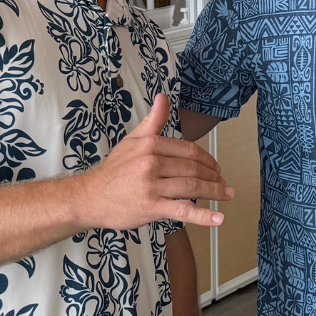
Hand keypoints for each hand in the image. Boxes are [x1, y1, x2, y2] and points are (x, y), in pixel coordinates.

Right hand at [75, 94, 232, 230]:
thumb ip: (153, 121)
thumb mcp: (132, 140)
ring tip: (226, 195)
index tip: (216, 168)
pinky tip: (218, 218)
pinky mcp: (151, 207)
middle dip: (214, 177)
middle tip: (224, 184)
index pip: (189, 150)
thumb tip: (163, 97)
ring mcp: (152, 185)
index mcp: (150, 145)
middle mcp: (152, 163)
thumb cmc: (113, 171)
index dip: (208, 160)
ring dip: (214, 192)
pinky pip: (183, 210)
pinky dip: (203, 215)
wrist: (89, 198)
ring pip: (192, 187)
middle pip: (193, 169)